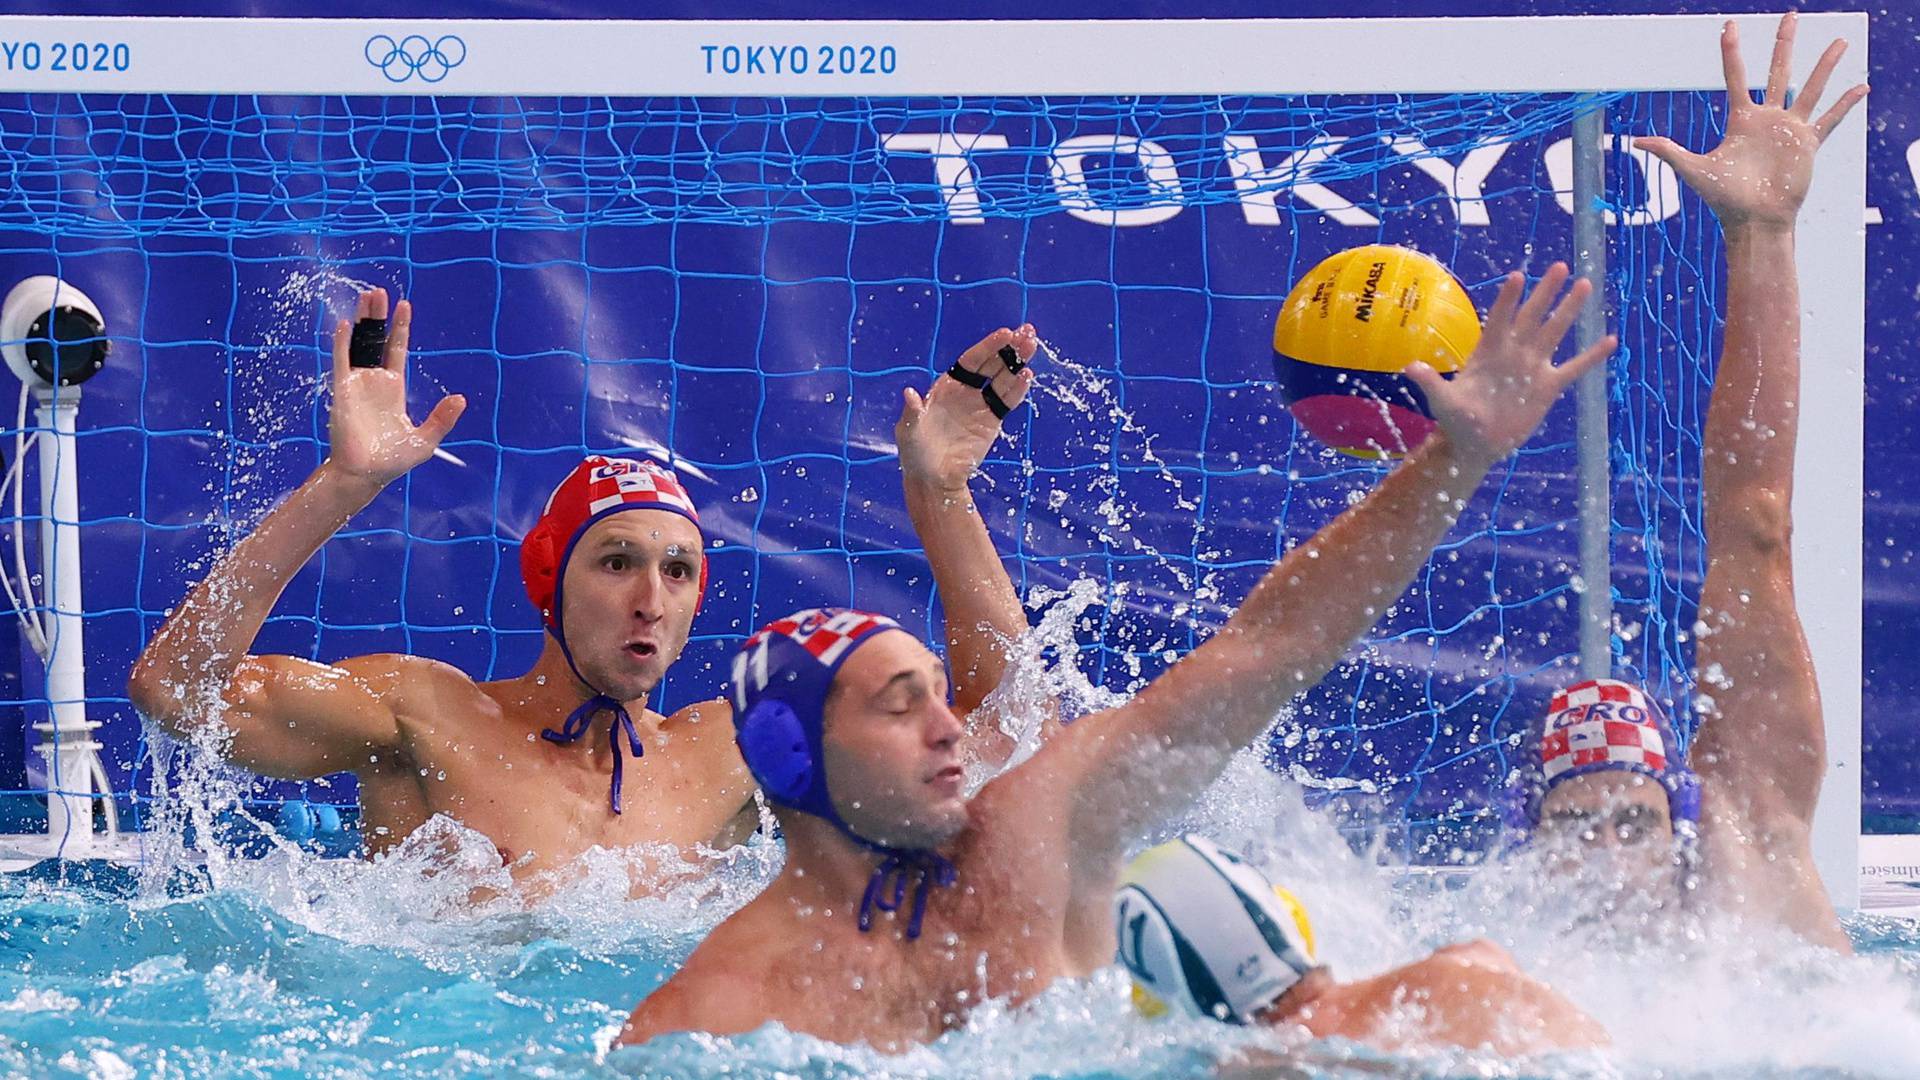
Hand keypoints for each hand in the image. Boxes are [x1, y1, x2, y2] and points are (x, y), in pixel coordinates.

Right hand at [325, 288, 465, 487]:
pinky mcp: (342, 392)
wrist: (366, 474)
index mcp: (393, 389)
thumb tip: (461, 398)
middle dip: (377, 316)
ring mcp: (357, 384)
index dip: (400, 328)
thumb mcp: (426, 439)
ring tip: (366, 296)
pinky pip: (341, 362)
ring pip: (359, 344)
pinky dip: (342, 344)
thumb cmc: (393, 460)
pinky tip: (344, 325)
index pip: (396, 350)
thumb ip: (442, 419)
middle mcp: (374, 382)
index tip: (404, 304)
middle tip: (379, 291)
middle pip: (375, 340)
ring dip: (361, 321)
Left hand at [896, 325, 1037, 493]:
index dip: (988, 346)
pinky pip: (1007, 401)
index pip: (971, 360)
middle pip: (992, 364)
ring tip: (1032, 345)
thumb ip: (912, 412)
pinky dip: (1018, 389)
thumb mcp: (909, 431)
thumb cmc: (916, 452)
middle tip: (1027, 332)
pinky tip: (1027, 375)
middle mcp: (966, 390)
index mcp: (947, 385)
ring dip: (1018, 362)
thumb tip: (909, 393)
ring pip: (1004, 378)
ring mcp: (981, 405)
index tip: (1005, 334)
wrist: (933, 479)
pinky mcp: (992, 421)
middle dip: (1009, 347)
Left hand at [1405, 264, 1613, 472]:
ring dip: (1569, 310)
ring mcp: (1533, 367)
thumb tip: (1409, 367)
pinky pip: (1574, 368)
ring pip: (1555, 332)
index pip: (1499, 318)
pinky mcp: (1548, 387)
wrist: (1476, 443)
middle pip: (1532, 316)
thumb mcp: (1441, 401)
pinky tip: (1610, 339)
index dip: (1507, 299)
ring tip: (1585, 284)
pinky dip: (1591, 356)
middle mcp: (1513, 353)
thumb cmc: (1456, 420)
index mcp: (1488, 352)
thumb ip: (1430, 382)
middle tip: (1559, 266)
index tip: (1517, 276)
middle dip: (1545, 292)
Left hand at [1634, 14, 1866, 229]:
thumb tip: (1636, 141)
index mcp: (1740, 120)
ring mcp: (1790, 129)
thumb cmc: (1723, 199)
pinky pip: (1831, 120)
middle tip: (1792, 15)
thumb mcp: (1693, 169)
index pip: (1736, 76)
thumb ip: (1669, 151)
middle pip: (1778, 71)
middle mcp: (1767, 119)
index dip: (1732, 51)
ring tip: (1842, 40)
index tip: (1729, 26)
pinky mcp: (1808, 144)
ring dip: (1826, 65)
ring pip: (1811, 88)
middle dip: (1784, 43)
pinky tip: (1862, 87)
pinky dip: (1846, 104)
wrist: (1753, 220)